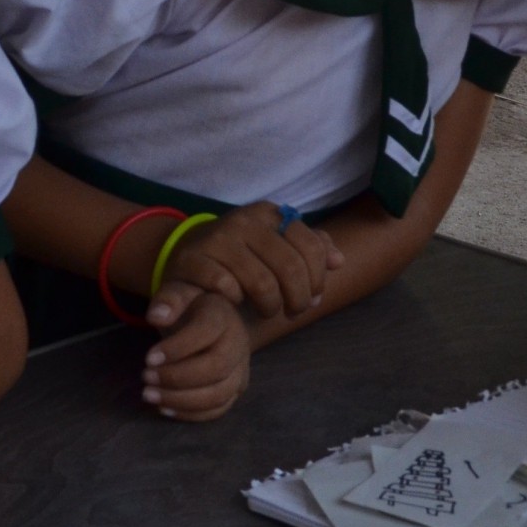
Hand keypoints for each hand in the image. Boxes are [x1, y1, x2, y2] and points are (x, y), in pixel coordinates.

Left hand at [142, 291, 250, 420]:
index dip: (178, 348)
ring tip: (149, 395)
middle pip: (216, 368)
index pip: (206, 332)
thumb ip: (168, 300)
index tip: (148, 358)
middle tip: (145, 377)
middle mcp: (238, 344)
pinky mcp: (234, 389)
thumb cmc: (187, 306)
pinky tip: (164, 408)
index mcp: (223, 316)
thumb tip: (157, 317)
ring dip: (181, 400)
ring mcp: (240, 369)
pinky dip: (191, 414)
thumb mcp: (176, 293)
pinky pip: (218, 409)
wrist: (206, 317)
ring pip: (219, 394)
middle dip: (177, 377)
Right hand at [147, 203, 341, 326]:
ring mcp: (217, 238)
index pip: (311, 246)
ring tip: (269, 312)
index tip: (314, 298)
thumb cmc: (242, 254)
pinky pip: (225, 285)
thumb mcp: (276, 245)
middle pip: (289, 267)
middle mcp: (244, 221)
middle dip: (297, 298)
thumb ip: (310, 249)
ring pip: (261, 281)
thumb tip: (338, 261)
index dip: (317, 279)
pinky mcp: (192, 259)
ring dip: (270, 305)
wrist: (188, 253)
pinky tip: (237, 302)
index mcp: (270, 214)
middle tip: (292, 312)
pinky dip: (236, 299)